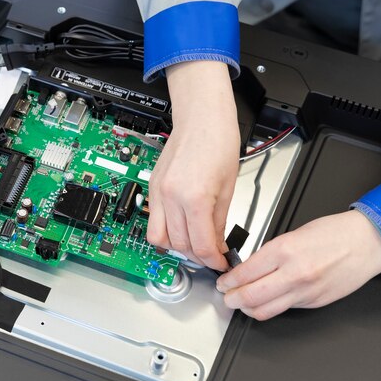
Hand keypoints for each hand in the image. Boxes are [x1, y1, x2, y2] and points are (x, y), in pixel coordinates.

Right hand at [146, 61, 239, 269]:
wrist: (201, 117)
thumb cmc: (218, 142)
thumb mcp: (228, 188)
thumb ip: (219, 221)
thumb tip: (216, 244)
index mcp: (195, 197)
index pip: (201, 244)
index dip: (213, 260)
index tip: (221, 263)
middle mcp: (171, 197)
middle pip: (179, 245)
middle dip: (196, 256)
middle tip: (210, 255)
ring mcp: (158, 192)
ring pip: (158, 238)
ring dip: (176, 247)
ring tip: (193, 244)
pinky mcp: (152, 187)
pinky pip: (153, 220)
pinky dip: (166, 230)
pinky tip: (181, 228)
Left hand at [217, 210, 380, 319]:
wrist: (365, 242)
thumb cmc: (332, 233)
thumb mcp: (291, 235)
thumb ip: (268, 253)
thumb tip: (247, 268)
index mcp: (283, 251)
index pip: (244, 274)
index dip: (228, 281)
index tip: (223, 282)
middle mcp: (293, 273)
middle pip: (249, 296)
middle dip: (231, 299)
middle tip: (225, 296)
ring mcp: (305, 291)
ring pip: (264, 311)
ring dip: (247, 309)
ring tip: (240, 303)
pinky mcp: (314, 303)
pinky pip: (284, 309)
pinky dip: (269, 307)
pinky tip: (265, 301)